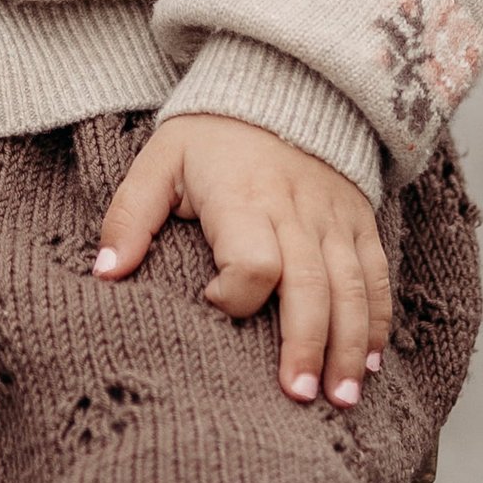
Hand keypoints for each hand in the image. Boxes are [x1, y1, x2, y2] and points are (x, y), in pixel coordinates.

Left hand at [94, 115, 389, 406]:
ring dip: (350, 345)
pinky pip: (377, 274)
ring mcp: (334, 219)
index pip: (253, 259)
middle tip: (299, 398)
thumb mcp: (160, 160)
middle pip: (310, 286)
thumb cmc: (211, 134)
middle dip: (307, 345)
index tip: (210, 303)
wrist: (281, 84)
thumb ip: (130, 216)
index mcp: (243, 198)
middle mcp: (296, 212)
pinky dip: (378, 319)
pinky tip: (372, 363)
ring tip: (341, 398)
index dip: (235, 293)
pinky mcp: (359, 221)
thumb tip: (104, 273)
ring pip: (352, 288)